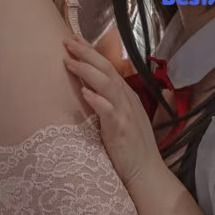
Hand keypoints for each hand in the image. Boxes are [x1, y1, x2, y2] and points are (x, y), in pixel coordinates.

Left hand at [63, 35, 160, 189]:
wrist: (146, 172)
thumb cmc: (131, 151)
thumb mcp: (122, 122)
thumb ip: (110, 106)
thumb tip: (92, 93)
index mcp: (127, 97)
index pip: (108, 69)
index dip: (92, 54)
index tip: (75, 42)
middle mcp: (127, 101)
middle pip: (107, 70)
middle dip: (86, 54)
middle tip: (68, 41)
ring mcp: (125, 114)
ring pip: (107, 84)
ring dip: (87, 70)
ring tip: (70, 60)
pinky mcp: (120, 129)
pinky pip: (108, 110)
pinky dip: (96, 99)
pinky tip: (84, 91)